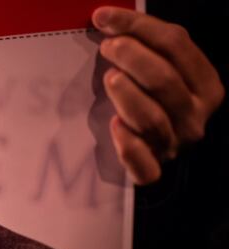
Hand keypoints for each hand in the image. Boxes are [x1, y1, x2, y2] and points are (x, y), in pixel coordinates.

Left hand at [93, 6, 224, 184]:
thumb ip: (144, 43)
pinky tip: (114, 126)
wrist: (153, 150)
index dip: (138, 27)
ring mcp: (176, 144)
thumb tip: (105, 18)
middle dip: (132, 57)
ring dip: (127, 94)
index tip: (103, 18)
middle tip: (107, 48)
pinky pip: (144, 166)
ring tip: (110, 78)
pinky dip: (128, 147)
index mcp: (206, 85)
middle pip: (164, 79)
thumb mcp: (159, 68)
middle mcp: (196, 116)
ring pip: (151, 118)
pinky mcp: (154, 170)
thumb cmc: (151, 99)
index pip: (176, 44)